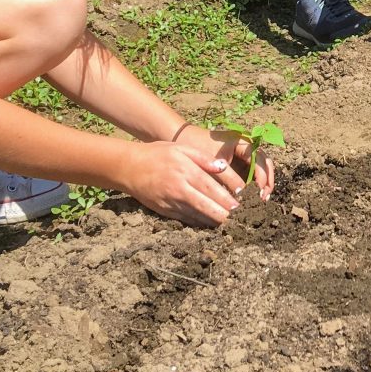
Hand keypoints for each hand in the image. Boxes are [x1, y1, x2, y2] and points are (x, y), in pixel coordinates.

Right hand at [124, 140, 246, 227]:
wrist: (129, 168)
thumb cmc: (158, 154)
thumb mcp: (181, 149)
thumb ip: (203, 158)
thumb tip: (223, 166)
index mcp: (187, 171)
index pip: (213, 186)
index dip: (228, 195)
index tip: (240, 199)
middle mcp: (181, 189)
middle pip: (208, 205)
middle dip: (225, 212)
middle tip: (240, 216)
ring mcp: (172, 203)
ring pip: (198, 216)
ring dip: (215, 220)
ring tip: (229, 221)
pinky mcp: (165, 212)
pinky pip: (187, 220)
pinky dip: (200, 222)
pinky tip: (210, 222)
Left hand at [196, 125, 277, 199]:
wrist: (186, 139)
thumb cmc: (199, 149)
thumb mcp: (213, 165)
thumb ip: (227, 179)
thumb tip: (238, 198)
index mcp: (242, 142)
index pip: (258, 159)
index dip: (261, 176)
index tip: (259, 191)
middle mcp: (248, 145)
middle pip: (265, 162)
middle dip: (267, 180)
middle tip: (264, 197)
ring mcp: (246, 152)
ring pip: (263, 166)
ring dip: (265, 182)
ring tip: (262, 198)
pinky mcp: (242, 160)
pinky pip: (255, 170)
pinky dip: (257, 182)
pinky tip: (255, 195)